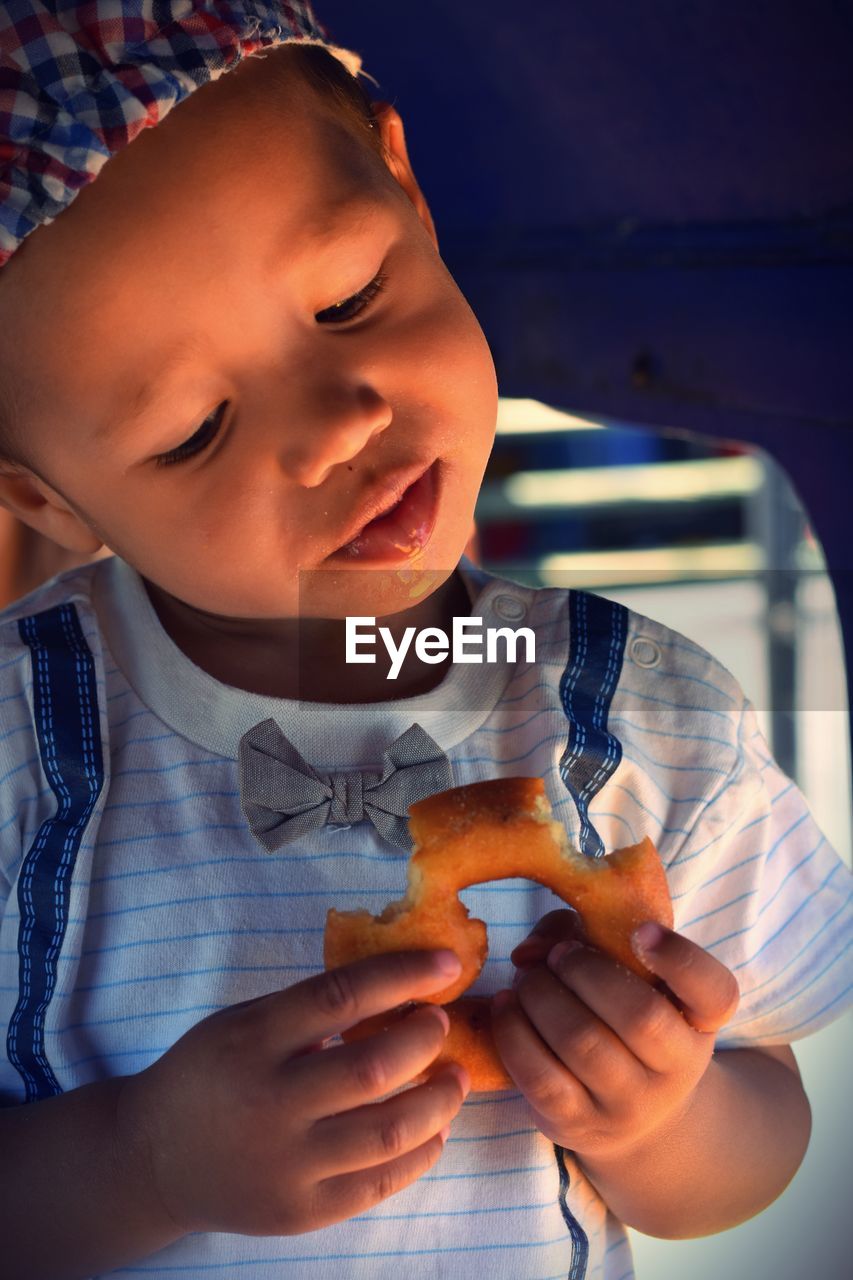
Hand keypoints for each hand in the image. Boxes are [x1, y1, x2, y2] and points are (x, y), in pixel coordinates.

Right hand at [114, 950, 469, 1236]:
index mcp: (254, 1040)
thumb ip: (308, 1009)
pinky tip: (435, 1129)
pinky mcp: (299, 1212)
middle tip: (442, 1024)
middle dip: (427, 1038)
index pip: (342, 996)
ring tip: (455, 1077)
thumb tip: (399, 989)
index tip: (446, 963)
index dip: (403, 976)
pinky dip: (421, 1152)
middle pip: (374, 1067)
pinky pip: (379, 1183)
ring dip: (439, 1099)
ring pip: (389, 1131)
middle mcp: (270, 1102)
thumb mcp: (243, 1021)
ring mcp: (286, 1163)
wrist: (152, 1159)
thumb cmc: (210, 1073)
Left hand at [491, 910, 739, 1157]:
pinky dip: (514, 1032)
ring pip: (582, 1043)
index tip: (641, 931)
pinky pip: (541, 1077)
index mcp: (700, 1020)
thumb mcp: (631, 975)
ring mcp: (629, 1105)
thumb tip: (535, 949)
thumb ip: (585, 934)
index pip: (715, 992)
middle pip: (638, 1016)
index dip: (679, 957)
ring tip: (528, 977)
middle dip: (584, 971)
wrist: (635, 1116)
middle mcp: (677, 1069)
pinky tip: (507, 1005)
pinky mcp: (578, 1125)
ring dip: (542, 996)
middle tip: (559, 955)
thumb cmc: (626, 1020)